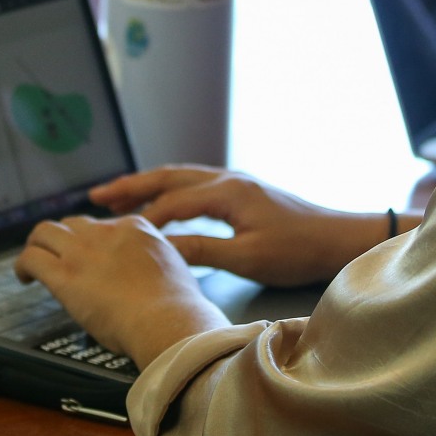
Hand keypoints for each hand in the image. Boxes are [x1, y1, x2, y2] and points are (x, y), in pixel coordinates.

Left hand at [13, 215, 227, 366]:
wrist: (167, 319)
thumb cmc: (175, 307)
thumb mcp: (173, 267)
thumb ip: (154, 261)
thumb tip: (147, 274)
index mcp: (135, 227)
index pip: (102, 225)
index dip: (91, 241)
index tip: (89, 256)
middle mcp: (105, 232)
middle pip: (72, 224)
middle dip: (63, 239)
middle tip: (58, 256)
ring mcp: (83, 251)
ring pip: (45, 231)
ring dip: (37, 245)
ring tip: (33, 262)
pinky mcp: (64, 274)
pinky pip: (31, 258)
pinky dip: (23, 265)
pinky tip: (24, 277)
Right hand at [90, 166, 391, 287]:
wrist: (338, 239)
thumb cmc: (298, 250)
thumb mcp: (248, 258)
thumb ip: (202, 250)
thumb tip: (161, 249)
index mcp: (226, 192)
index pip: (170, 204)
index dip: (141, 221)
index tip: (113, 235)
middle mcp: (227, 179)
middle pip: (168, 178)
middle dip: (132, 186)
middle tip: (97, 196)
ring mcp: (236, 182)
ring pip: (181, 178)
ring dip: (148, 185)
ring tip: (117, 195)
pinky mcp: (243, 192)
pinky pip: (195, 184)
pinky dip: (170, 190)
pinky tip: (162, 203)